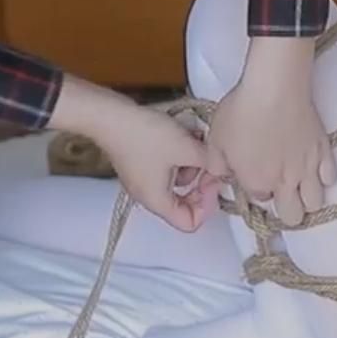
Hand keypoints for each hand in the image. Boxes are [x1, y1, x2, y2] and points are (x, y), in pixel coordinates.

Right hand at [48, 77, 220, 231]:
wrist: (111, 115)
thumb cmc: (142, 135)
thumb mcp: (187, 150)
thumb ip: (212, 164)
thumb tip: (225, 169)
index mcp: (158, 201)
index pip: (189, 223)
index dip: (207, 206)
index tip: (213, 183)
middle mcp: (148, 195)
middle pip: (185, 202)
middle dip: (201, 182)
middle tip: (210, 163)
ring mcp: (143, 178)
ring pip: (179, 180)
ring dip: (192, 163)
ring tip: (196, 142)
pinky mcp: (141, 161)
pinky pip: (168, 165)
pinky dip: (180, 153)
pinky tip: (185, 135)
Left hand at [204, 36, 336, 227]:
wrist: (273, 89)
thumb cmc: (240, 112)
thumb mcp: (215, 140)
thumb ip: (216, 166)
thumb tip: (223, 175)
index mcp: (255, 183)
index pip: (259, 200)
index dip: (255, 188)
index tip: (252, 173)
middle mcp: (284, 183)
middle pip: (293, 217)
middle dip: (287, 210)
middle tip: (280, 192)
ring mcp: (308, 169)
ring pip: (316, 203)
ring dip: (308, 198)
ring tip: (300, 185)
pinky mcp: (324, 152)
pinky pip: (330, 177)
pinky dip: (323, 176)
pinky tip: (314, 167)